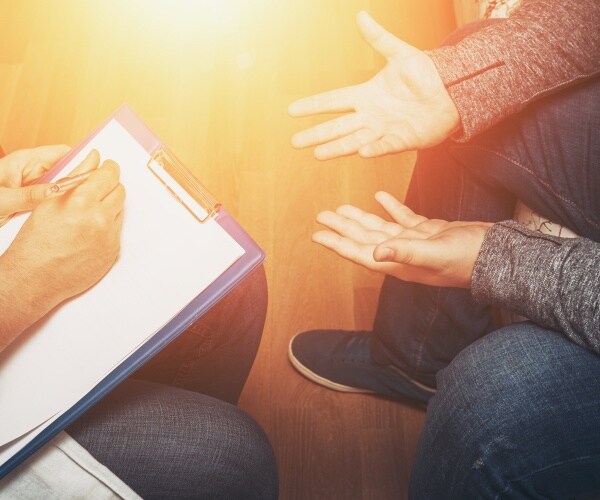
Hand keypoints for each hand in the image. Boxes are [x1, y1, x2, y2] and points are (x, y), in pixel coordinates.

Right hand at [0, 149, 125, 340]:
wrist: (36, 277)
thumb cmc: (36, 241)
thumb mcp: (50, 202)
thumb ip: (75, 177)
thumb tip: (93, 158)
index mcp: (82, 202)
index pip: (109, 175)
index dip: (109, 168)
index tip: (108, 167)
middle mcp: (100, 219)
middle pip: (120, 191)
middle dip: (110, 187)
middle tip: (97, 190)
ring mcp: (110, 237)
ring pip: (120, 210)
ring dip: (109, 207)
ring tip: (88, 215)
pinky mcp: (114, 251)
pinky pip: (118, 230)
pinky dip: (107, 227)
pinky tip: (89, 232)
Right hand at [288, 11, 459, 159]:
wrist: (450, 91)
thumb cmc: (425, 73)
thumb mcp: (400, 53)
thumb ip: (379, 38)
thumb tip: (360, 14)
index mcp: (366, 95)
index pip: (333, 101)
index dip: (313, 105)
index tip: (291, 110)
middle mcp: (370, 115)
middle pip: (337, 126)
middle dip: (317, 134)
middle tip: (295, 142)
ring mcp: (384, 130)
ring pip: (355, 140)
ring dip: (337, 147)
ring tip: (317, 154)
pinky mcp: (401, 140)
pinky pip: (385, 146)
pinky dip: (374, 149)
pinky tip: (361, 152)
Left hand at [313, 191, 490, 287]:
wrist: (496, 253)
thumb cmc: (469, 259)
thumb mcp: (435, 255)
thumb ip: (405, 253)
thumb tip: (376, 253)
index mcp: (399, 262)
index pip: (361, 252)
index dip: (338, 244)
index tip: (318, 236)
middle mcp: (402, 254)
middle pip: (364, 239)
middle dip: (343, 227)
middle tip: (322, 216)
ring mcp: (414, 242)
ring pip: (380, 228)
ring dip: (360, 217)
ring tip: (341, 208)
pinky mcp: (428, 231)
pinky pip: (403, 218)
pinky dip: (390, 207)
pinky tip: (379, 197)